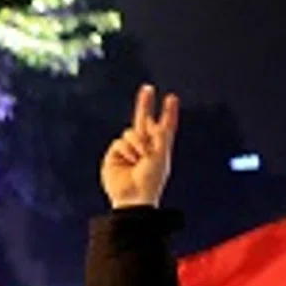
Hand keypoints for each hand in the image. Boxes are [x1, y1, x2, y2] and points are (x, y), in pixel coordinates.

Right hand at [101, 84, 179, 209]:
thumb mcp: (161, 155)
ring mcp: (128, 150)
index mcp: (159, 146)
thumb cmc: (151, 180)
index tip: (172, 98)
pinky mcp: (114, 155)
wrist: (133, 198)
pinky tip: (129, 162)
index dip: (168, 113)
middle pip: (143, 120)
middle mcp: (143, 145)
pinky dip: (126, 150)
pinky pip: (119, 142)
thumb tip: (149, 122)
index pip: (165, 126)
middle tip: (147, 87)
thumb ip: (159, 135)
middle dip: (145, 104)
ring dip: (137, 144)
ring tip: (140, 159)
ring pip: (130, 132)